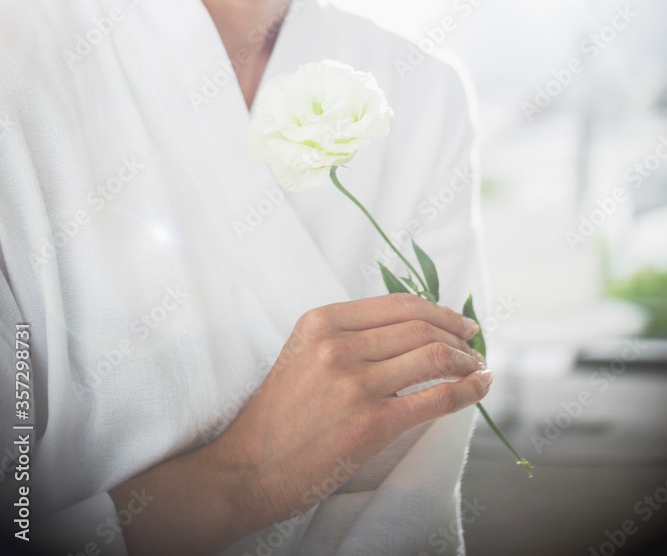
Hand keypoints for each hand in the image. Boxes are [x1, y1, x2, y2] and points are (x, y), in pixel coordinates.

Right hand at [217, 292, 491, 526]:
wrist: (251, 467)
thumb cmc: (280, 412)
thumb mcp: (303, 352)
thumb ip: (348, 334)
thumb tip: (410, 325)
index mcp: (321, 321)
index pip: (398, 304)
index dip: (438, 309)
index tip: (458, 320)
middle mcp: (338, 345)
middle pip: (420, 327)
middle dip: (457, 333)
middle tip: (474, 344)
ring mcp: (356, 384)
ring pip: (433, 356)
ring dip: (466, 360)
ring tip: (477, 368)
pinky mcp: (372, 423)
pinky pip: (437, 397)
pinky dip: (468, 390)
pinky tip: (480, 387)